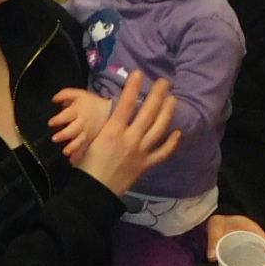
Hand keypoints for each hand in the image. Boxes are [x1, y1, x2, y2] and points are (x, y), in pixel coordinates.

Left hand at [48, 87, 112, 159]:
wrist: (109, 111)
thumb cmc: (90, 103)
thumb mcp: (78, 93)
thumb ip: (64, 94)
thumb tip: (53, 100)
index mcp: (78, 110)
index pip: (67, 115)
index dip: (58, 119)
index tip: (51, 123)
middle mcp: (82, 123)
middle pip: (73, 129)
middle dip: (64, 134)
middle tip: (55, 138)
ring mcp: (87, 133)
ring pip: (80, 141)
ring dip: (72, 147)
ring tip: (66, 151)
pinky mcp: (90, 140)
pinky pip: (85, 148)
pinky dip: (79, 155)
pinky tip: (73, 160)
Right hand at [77, 71, 178, 197]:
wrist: (94, 192)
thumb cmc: (87, 165)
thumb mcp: (89, 140)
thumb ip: (104, 126)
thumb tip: (111, 113)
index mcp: (112, 131)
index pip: (125, 104)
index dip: (132, 87)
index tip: (138, 73)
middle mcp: (130, 138)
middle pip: (147, 113)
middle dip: (157, 95)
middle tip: (164, 81)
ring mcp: (141, 152)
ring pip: (158, 129)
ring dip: (167, 113)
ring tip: (173, 99)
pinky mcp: (146, 165)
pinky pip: (162, 153)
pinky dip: (171, 143)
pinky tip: (178, 133)